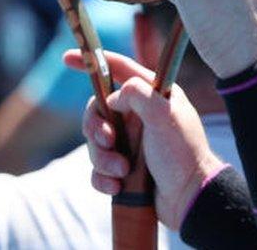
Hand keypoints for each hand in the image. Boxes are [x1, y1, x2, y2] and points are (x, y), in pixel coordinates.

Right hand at [66, 49, 225, 228]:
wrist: (189, 197)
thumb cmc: (182, 153)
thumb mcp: (164, 114)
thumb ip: (137, 94)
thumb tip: (113, 97)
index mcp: (152, 96)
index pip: (119, 69)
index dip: (93, 62)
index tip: (67, 58)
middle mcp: (139, 115)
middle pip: (98, 109)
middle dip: (96, 126)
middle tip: (108, 140)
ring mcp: (130, 142)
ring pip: (95, 142)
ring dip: (103, 157)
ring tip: (123, 170)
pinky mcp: (123, 167)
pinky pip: (97, 169)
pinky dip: (103, 177)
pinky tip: (118, 186)